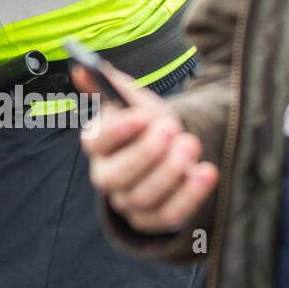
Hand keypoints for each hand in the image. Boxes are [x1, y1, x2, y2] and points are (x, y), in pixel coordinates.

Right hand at [77, 62, 217, 234]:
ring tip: (191, 144)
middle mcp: (106, 175)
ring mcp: (127, 201)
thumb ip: (111, 83)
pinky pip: (168, 215)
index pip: (95, 142)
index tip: (142, 116)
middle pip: (117, 175)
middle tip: (172, 130)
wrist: (171, 148)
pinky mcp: (151, 220)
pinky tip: (206, 171)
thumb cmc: (148, 122)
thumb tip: (82, 67)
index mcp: (97, 144)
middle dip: (146, 153)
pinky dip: (189, 195)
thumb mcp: (133, 99)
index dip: (117, 131)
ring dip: (171, 171)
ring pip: (144, 196)